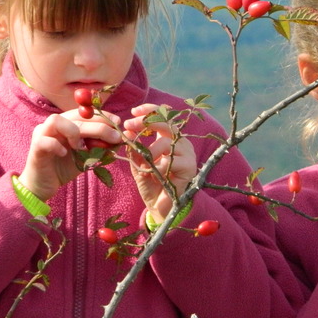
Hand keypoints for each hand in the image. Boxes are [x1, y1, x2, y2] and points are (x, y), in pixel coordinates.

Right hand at [18, 109, 122, 200]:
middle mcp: (54, 125)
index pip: (85, 112)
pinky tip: (64, 153)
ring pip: (56, 120)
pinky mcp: (35, 147)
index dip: (102, 115)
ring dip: (74, 131)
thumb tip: (121, 139)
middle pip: (76, 116)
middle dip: (98, 126)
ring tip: (81, 147)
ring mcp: (42, 134)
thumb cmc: (65, 168)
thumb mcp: (88, 156)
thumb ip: (101, 147)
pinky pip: (45, 141)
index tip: (117, 122)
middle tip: (114, 136)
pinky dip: (57, 146)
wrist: (43, 186)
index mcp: (67, 123)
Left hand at [123, 104, 196, 222]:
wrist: (161, 207)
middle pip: (166, 123)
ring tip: (144, 166)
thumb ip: (134, 148)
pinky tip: (154, 176)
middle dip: (146, 121)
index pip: (163, 116)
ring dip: (149, 151)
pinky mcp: (190, 167)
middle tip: (129, 126)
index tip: (133, 112)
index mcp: (169, 138)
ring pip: (166, 142)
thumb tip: (127, 132)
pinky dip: (157, 167)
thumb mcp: (138, 163)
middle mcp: (181, 142)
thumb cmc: (151, 183)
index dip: (149, 110)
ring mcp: (187, 154)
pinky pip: (171, 160)